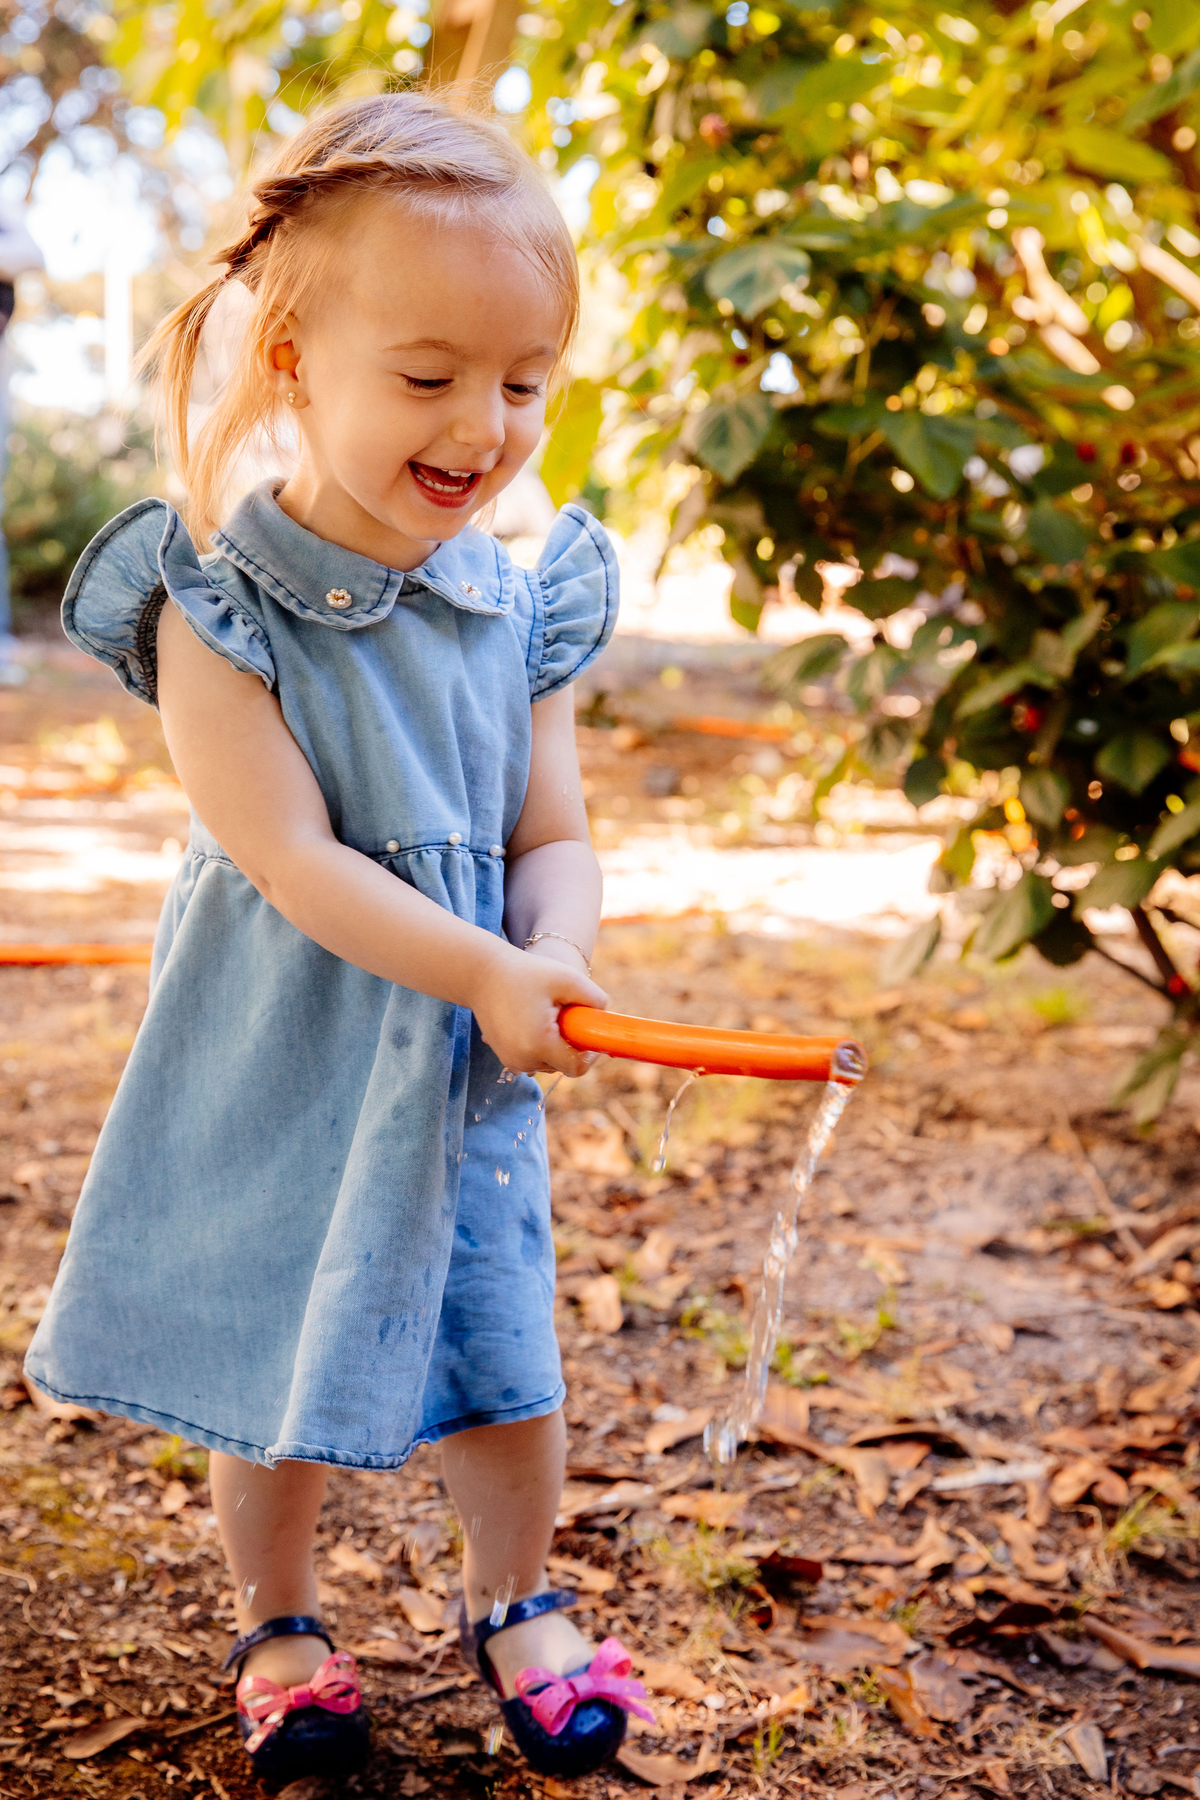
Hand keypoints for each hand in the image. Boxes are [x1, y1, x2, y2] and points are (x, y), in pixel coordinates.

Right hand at [473, 940, 607, 1075]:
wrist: (481, 974)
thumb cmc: (525, 972)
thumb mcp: (566, 978)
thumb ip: (594, 997)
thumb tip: (605, 1016)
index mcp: (539, 1044)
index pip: (576, 1067)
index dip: (590, 1055)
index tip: (590, 1034)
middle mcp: (523, 1060)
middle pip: (562, 1065)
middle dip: (570, 1045)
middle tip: (566, 1015)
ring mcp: (510, 1061)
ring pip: (547, 1063)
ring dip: (554, 1045)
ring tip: (548, 1014)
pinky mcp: (504, 1056)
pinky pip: (532, 1058)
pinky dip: (539, 1044)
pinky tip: (534, 1019)